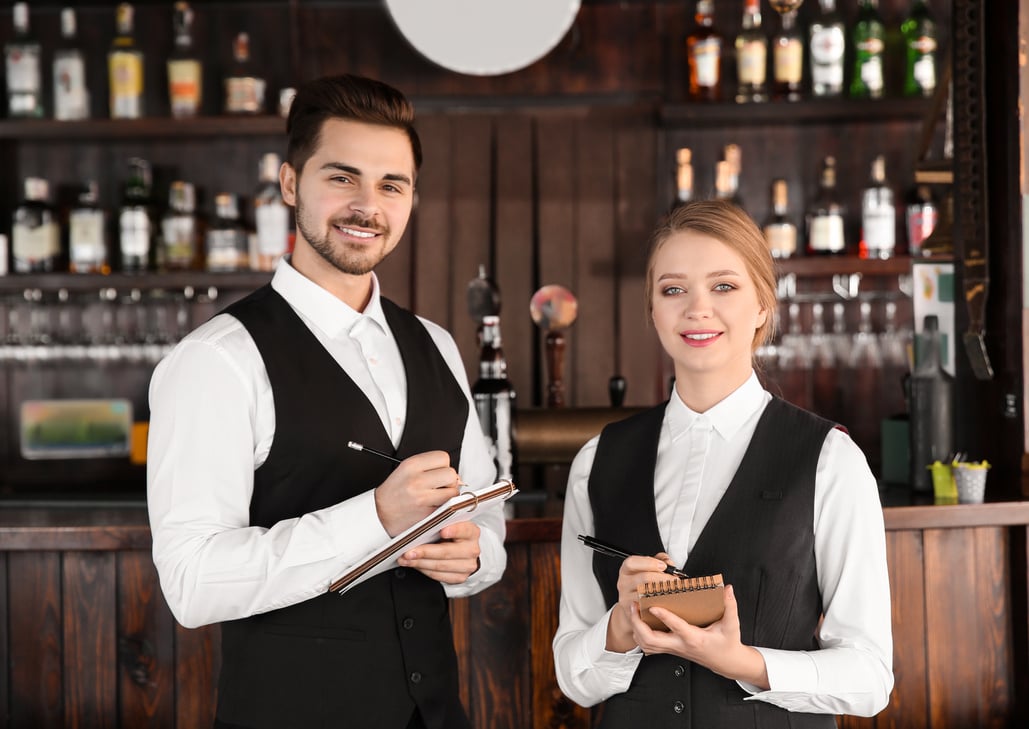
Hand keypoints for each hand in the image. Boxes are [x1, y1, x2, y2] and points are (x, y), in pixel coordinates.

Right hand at [374, 450, 460, 536]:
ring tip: (437, 498)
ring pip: (453, 492)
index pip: (443, 457)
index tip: (438, 473)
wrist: (379, 514)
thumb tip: (456, 476)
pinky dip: (445, 508)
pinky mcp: (426, 513)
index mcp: (411, 465)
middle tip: (440, 487)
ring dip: (449, 496)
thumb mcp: (406, 470)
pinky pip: (448, 508)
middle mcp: (417, 480)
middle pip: (451, 474)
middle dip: (449, 481)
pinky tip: (434, 507)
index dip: (444, 466)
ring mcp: (422, 497)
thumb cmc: (393, 493)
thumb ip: (429, 467)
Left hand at [396, 520, 480, 583]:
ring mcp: (467, 565)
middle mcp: (472, 549)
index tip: (442, 531)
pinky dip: (423, 570)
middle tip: (408, 552)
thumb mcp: (448, 522)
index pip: (464, 530)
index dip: (454, 530)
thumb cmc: (449, 532)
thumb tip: (425, 515)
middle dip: (425, 552)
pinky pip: (438, 576)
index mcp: (472, 532)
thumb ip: (441, 520)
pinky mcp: (460, 577)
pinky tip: (413, 564)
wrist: (459, 548)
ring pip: (440, 566)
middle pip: (447, 552)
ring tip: (405, 559)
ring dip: (420, 563)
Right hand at [606, 551, 679, 652]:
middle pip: (643, 578)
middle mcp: (623, 584)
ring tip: (673, 590)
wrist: (634, 607)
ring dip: (662, 591)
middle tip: (674, 580)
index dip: (649, 563)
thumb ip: (659, 561)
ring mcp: (626, 598)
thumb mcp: (647, 569)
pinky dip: (659, 604)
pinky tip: (667, 601)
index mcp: (626, 571)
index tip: (663, 566)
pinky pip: (647, 607)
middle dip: (662, 578)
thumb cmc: (642, 585)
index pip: (632, 563)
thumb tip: (669, 563)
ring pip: (645, 593)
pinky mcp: (632, 612)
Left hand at [631, 584, 768, 688]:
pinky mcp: (670, 649)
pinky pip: (649, 646)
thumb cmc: (726, 644)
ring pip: (647, 644)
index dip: (665, 617)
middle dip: (638, 623)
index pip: (677, 628)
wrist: (725, 662)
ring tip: (632, 611)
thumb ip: (730, 606)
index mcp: (695, 639)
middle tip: (634, 606)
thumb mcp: (731, 625)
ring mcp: (673, 649)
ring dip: (636, 628)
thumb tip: (727, 589)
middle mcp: (680, 645)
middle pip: (652, 640)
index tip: (654, 606)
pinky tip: (637, 623)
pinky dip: (639, 635)